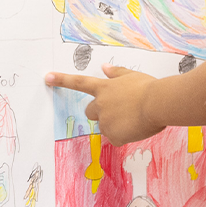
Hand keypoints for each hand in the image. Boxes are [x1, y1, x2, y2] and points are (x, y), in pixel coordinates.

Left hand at [46, 64, 163, 145]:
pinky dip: (124, 136)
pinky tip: (136, 129)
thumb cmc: (149, 88)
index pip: (79, 82)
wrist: (158, 103)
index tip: (47, 77)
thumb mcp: (132, 76)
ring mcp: (105, 121)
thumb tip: (105, 68)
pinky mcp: (114, 135)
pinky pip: (116, 139)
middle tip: (119, 112)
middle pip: (89, 112)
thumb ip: (116, 73)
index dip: (62, 80)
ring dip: (115, 125)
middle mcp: (100, 104)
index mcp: (104, 88)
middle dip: (100, 113)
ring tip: (134, 119)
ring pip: (106, 127)